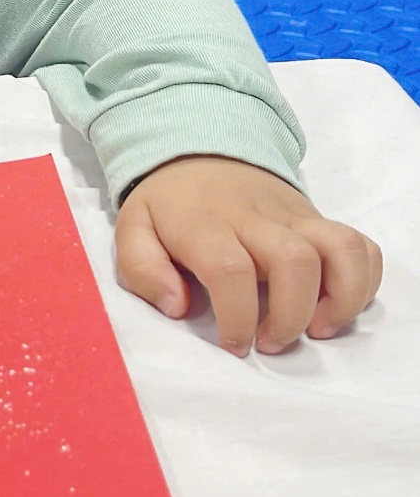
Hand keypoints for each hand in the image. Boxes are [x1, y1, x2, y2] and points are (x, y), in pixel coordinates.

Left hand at [114, 155, 382, 355]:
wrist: (196, 151)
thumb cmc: (167, 206)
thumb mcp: (133, 229)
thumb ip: (142, 269)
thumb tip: (177, 307)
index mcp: (204, 224)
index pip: (230, 270)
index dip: (237, 317)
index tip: (234, 345)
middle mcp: (255, 218)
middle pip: (294, 261)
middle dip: (290, 315)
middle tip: (271, 342)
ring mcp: (292, 216)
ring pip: (339, 249)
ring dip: (340, 299)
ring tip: (317, 328)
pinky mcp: (315, 219)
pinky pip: (359, 244)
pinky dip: (363, 280)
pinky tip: (336, 306)